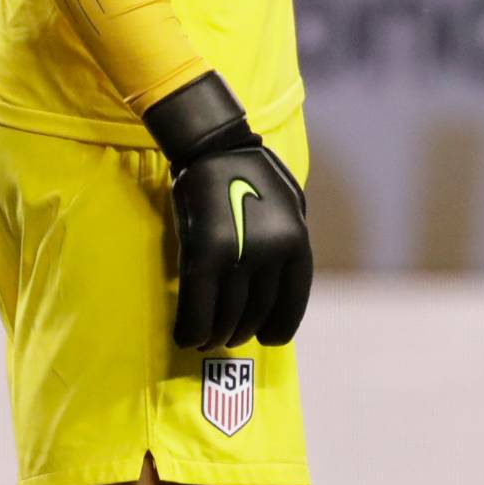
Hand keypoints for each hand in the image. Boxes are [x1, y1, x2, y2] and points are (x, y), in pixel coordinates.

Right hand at [144, 72, 312, 350]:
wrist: (212, 146)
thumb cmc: (251, 172)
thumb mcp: (290, 203)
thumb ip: (290, 241)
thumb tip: (283, 282)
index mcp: (296, 241)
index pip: (292, 304)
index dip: (278, 328)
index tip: (267, 338)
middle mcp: (272, 253)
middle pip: (255, 313)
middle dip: (240, 331)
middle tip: (228, 336)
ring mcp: (238, 254)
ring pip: (227, 316)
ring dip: (216, 334)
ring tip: (208, 338)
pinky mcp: (203, 253)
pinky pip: (196, 309)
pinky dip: (190, 329)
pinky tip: (186, 336)